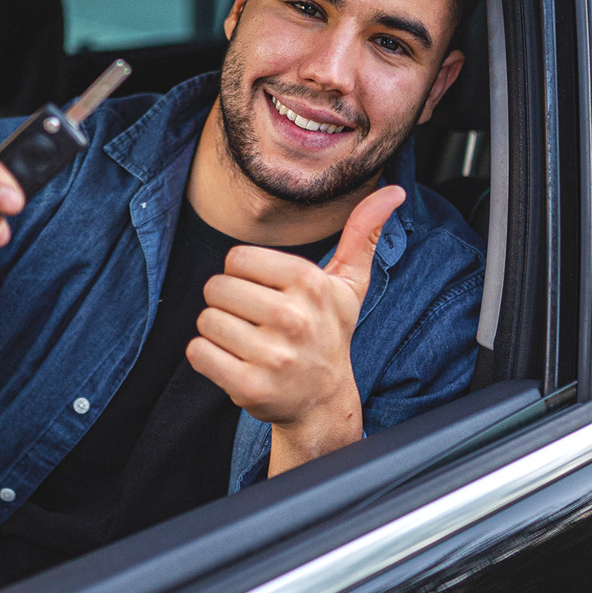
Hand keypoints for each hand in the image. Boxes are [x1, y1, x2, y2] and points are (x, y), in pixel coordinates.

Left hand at [186, 186, 405, 475]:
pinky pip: (198, 352)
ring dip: (218, 332)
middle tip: (256, 322)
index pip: (236, 258)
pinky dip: (207, 357)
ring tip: (247, 343)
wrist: (323, 402)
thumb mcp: (348, 285)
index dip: (244, 276)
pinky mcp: (249, 386)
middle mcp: (293, 318)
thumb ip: (363, 234)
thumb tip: (393, 191)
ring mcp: (272, 356)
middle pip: (217, 288)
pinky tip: (234, 362)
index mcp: (310, 284)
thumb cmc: (329, 333)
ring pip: (205, 320)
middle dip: (229, 304)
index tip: (268, 295)